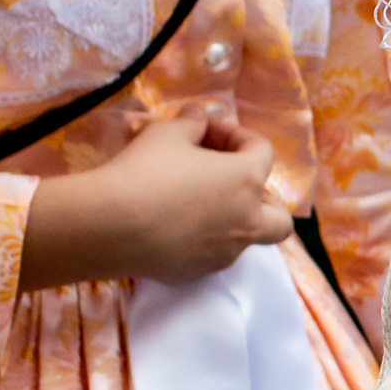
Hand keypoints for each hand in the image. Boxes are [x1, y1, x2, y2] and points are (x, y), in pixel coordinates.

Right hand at [19, 112, 294, 289]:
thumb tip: (200, 117)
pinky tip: (173, 228)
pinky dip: (205, 240)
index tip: (206, 131)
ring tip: (197, 204)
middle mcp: (247, 221)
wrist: (110, 226)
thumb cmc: (144, 171)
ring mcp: (226, 253)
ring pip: (247, 239)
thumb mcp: (167, 133)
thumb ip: (191, 123)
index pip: (262, 152)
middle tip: (231, 184)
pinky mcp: (199, 273)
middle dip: (263, 198)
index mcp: (247, 181)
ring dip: (233, 219)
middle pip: (280, 217)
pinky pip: (214, 255)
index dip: (236, 135)